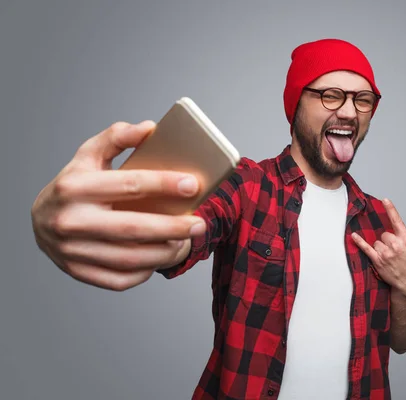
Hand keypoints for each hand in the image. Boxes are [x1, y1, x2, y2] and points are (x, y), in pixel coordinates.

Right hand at [31, 121, 206, 290]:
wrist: (40, 220)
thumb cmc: (73, 185)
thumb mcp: (88, 155)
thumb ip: (116, 138)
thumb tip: (149, 129)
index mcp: (74, 187)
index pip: (129, 184)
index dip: (164, 184)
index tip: (193, 185)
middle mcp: (71, 220)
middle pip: (134, 227)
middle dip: (174, 227)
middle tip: (200, 224)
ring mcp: (72, 250)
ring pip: (131, 258)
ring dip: (166, 253)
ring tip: (186, 242)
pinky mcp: (78, 272)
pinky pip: (120, 279)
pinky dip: (145, 271)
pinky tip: (158, 258)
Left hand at [351, 198, 405, 295]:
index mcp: (405, 239)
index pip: (397, 221)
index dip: (391, 209)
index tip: (385, 199)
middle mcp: (396, 245)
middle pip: (384, 234)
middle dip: (387, 240)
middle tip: (394, 250)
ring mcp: (386, 253)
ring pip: (377, 241)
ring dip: (380, 247)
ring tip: (388, 256)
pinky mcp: (377, 260)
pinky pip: (366, 248)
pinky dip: (360, 242)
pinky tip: (354, 236)